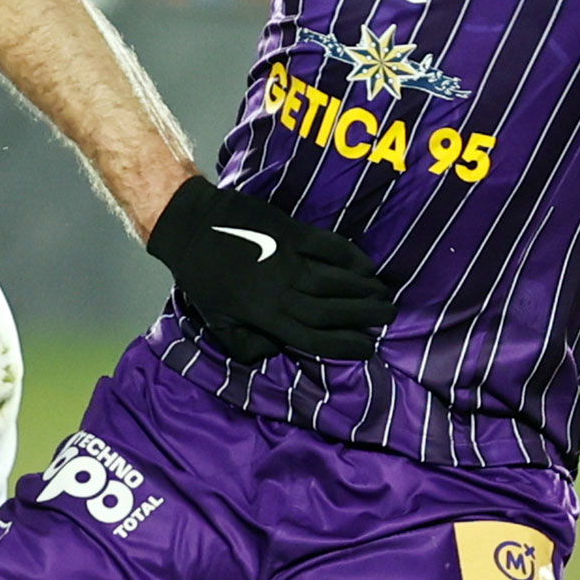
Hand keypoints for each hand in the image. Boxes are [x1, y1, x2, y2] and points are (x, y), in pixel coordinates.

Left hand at [145, 177, 392, 363]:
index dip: (344, 346)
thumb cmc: (201, 278)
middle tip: (389, 316)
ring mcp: (286, 259)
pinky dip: (349, 255)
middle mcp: (280, 291)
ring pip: (334, 280)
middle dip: (364, 316)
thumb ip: (246, 345)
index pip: (312, 339)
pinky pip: (327, 246)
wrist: (189, 227)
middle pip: (331, 310)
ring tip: (384, 294)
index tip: (368, 348)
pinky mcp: (289, 232)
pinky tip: (366, 264)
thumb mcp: (216, 323)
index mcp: (264, 317)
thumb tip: (277, 352)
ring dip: (363, 289)